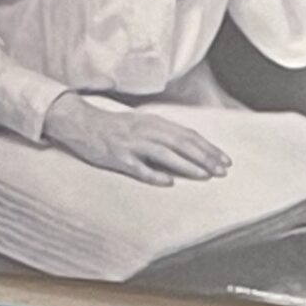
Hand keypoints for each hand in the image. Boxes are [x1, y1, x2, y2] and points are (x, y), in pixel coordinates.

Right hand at [42, 97, 230, 187]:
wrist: (80, 123)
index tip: (225, 160)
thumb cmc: (114, 128)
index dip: (208, 148)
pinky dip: (154, 175)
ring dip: (186, 165)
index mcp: (153, 123)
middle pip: (180, 144)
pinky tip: (169, 182)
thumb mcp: (142, 125)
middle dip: (204, 157)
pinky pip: (138, 168)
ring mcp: (131, 145)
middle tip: (222, 171)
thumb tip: (190, 149)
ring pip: (164, 154)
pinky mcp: (118, 158)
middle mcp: (145, 131)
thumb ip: (164, 136)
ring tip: (205, 175)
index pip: (187, 135)